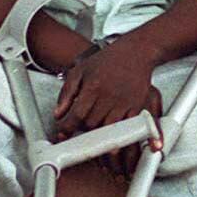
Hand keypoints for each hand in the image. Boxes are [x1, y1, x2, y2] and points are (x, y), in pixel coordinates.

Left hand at [53, 38, 164, 177]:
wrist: (135, 52)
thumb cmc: (107, 61)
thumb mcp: (80, 71)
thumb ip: (66, 93)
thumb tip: (58, 114)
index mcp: (93, 87)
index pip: (76, 115)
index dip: (67, 128)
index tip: (62, 134)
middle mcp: (110, 96)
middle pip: (92, 125)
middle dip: (83, 131)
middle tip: (80, 130)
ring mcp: (125, 102)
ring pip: (109, 129)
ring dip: (101, 137)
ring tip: (95, 137)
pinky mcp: (138, 105)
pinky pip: (129, 127)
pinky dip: (122, 138)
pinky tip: (116, 143)